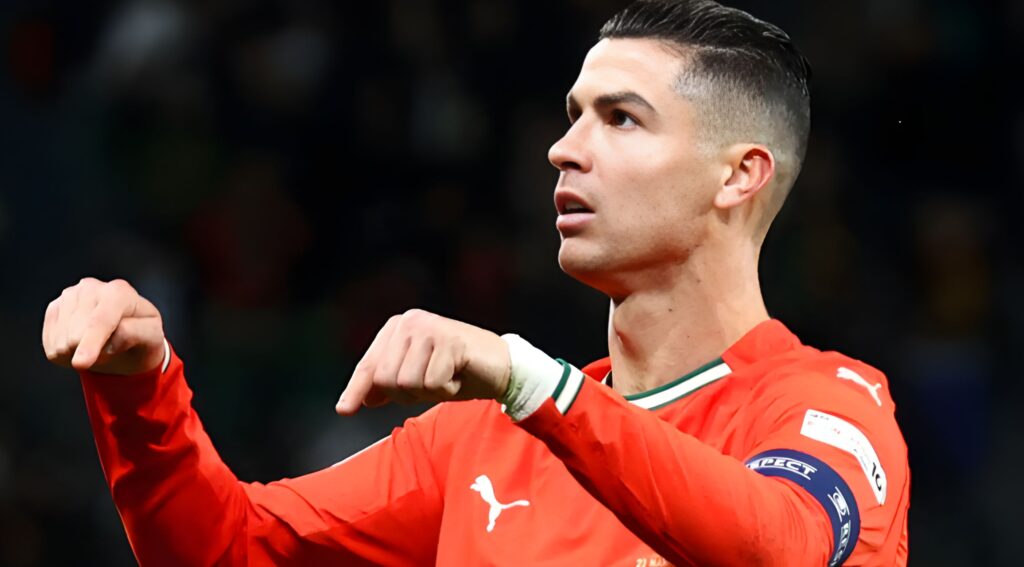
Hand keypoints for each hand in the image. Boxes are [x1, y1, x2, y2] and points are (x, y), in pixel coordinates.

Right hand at [42, 278, 165, 375]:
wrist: (126, 336)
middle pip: (77, 335)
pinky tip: (82, 344)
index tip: (81, 363)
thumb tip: (113, 339)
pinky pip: (51, 346)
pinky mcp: (54, 309)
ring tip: (98, 345)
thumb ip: (137, 334)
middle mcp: (91, 288)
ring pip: (61, 342)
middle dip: (93, 352)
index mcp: (119, 292)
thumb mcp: (153, 337)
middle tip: (111, 348)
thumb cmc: (142, 336)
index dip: (90, 343)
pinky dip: (67, 354)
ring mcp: (69, 296)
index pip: (100, 321)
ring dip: (80, 354)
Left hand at [335, 309, 510, 414]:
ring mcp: (430, 329)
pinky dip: (447, 389)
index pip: (369, 366)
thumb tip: (356, 402)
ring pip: (407, 383)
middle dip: (409, 394)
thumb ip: (387, 386)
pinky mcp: (450, 340)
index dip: (356, 390)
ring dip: (430, 391)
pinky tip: (459, 375)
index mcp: (397, 328)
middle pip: (386, 379)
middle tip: (433, 383)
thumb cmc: (457, 371)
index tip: (344, 411)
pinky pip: (433, 383)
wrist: (500, 365)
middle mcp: (410, 322)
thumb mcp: (416, 379)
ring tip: (447, 377)